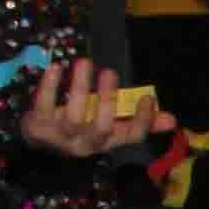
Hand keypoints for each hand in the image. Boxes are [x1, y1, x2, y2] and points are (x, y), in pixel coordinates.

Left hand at [15, 58, 137, 158]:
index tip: (148, 98)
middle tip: (110, 72)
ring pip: (73, 117)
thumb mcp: (106, 126)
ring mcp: (60, 137)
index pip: (130, 136)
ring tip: (84, 62)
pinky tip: (56, 68)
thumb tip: (172, 119)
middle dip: (107, 100)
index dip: (142, 120)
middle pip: (101, 128)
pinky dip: (49, 87)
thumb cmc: (77, 130)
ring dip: (79, 88)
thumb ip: (136, 120)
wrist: (36, 146)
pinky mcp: (37, 126)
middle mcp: (85, 143)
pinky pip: (44, 106)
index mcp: (106, 141)